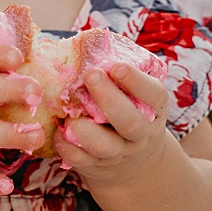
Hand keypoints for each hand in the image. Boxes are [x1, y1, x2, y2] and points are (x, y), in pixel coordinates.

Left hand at [54, 61, 172, 188]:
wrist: (134, 163)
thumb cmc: (127, 111)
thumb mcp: (135, 96)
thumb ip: (117, 75)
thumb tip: (76, 42)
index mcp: (153, 109)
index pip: (154, 95)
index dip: (137, 81)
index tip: (117, 66)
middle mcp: (140, 133)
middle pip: (130, 122)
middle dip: (109, 99)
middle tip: (91, 75)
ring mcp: (119, 153)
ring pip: (105, 146)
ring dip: (85, 130)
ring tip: (69, 116)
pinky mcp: (97, 167)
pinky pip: (81, 160)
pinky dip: (67, 147)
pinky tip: (58, 132)